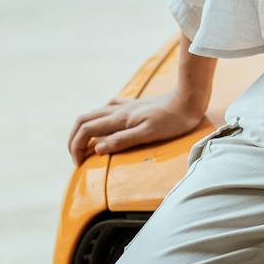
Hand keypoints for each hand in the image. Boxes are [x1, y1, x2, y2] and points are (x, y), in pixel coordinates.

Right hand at [67, 85, 208, 165]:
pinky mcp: (134, 104)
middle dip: (74, 139)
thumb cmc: (173, 120)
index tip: (79, 164)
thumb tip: (97, 149)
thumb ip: (122, 141)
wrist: (189, 98)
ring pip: (93, 113)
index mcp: (119, 118)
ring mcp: (125, 105)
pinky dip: (98, 118)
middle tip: (76, 157)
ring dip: (83, 129)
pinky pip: (107, 108)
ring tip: (85, 144)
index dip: (76, 147)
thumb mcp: (149, 134)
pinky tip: (104, 124)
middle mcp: (118, 110)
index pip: (86, 130)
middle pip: (84, 120)